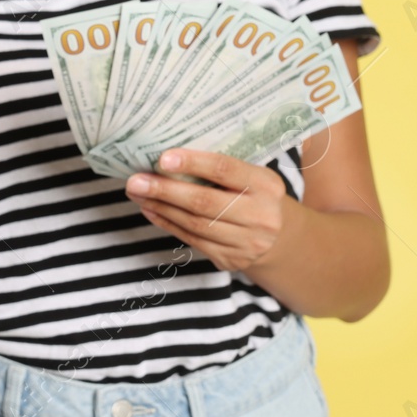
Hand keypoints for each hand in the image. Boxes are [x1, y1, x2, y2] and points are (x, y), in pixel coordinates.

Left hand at [125, 149, 292, 272]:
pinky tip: (151, 210)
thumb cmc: (255, 195)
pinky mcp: (231, 259)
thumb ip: (221, 168)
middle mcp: (260, 215)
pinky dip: (168, 224)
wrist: (279, 237)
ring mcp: (247, 242)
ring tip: (138, 193)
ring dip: (161, 208)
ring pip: (195, 224)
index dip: (193, 163)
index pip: (225, 170)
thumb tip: (169, 157)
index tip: (163, 158)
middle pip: (205, 202)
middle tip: (136, 180)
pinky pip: (192, 240)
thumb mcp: (251, 175)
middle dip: (165, 190)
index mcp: (266, 185)